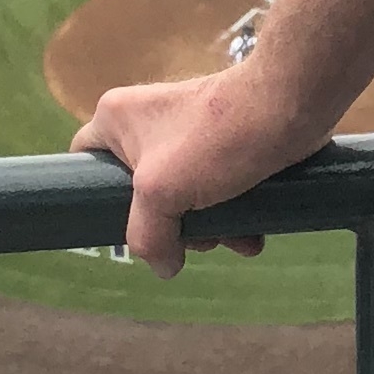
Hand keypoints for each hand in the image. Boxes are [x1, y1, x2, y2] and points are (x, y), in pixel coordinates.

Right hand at [71, 72, 330, 279]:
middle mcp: (149, 122)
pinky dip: (233, 217)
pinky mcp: (227, 146)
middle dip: (171, 227)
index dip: (92, 196)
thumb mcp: (162, 193)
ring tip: (233, 236)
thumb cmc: (216, 140)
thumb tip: (164, 266)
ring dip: (209, 229)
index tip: (117, 223)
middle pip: (141, 194)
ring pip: (185, 200)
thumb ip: (148, 236)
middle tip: (194, 236)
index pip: (81, 160)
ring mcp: (190, 135)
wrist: (292, 106)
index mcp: (117, 118)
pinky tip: (252, 236)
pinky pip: (218, 193)